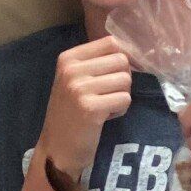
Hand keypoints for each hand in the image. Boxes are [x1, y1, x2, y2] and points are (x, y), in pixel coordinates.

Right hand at [37, 36, 132, 175]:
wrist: (57, 148)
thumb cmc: (70, 113)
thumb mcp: (74, 80)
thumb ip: (97, 63)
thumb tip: (134, 53)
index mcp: (68, 58)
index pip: (111, 42)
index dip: (122, 58)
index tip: (115, 75)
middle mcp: (71, 70)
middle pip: (122, 60)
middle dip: (122, 79)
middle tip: (107, 95)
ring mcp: (80, 88)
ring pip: (126, 80)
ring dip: (121, 96)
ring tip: (104, 107)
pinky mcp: (91, 108)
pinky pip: (125, 99)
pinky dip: (120, 110)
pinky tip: (104, 117)